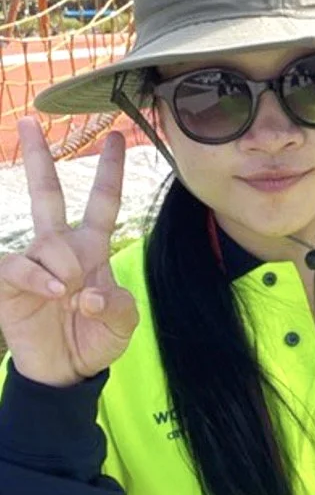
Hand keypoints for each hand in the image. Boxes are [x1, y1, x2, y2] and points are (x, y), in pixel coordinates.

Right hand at [0, 118, 137, 387]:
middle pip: (47, 193)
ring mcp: (33, 262)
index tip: (117, 137)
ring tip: (69, 295)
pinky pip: (19, 266)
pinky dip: (39, 278)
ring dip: (64, 268)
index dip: (109, 170)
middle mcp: (60, 246)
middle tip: (30, 123)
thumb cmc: (95, 338)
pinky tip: (54, 293)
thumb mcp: (124, 323)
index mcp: (92, 247)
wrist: (65, 371)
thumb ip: (119, 306)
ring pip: (48, 241)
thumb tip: (90, 292)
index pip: (103, 201)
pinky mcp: (9, 282)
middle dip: (38, 157)